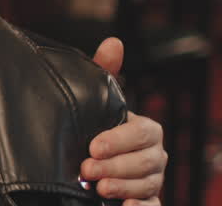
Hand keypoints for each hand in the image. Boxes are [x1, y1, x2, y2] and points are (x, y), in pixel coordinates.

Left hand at [87, 37, 166, 203]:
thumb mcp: (94, 100)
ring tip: (97, 188)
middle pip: (146, 162)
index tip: (92, 146)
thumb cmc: (91, 125)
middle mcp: (153, 156)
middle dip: (115, 166)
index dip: (119, 140)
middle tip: (86, 170)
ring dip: (123, 187)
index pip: (142, 133)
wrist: (79, 161)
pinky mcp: (144, 200)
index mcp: (145, 130)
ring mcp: (151, 180)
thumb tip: (114, 42)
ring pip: (147, 185)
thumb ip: (104, 73)